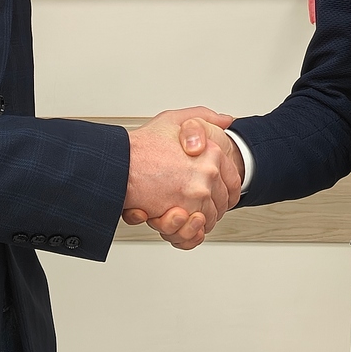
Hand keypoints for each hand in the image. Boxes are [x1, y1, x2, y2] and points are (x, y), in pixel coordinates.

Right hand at [122, 108, 239, 251]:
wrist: (117, 164)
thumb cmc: (143, 144)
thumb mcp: (175, 120)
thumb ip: (204, 118)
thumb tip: (226, 121)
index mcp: (212, 153)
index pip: (233, 181)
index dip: (225, 190)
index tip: (216, 193)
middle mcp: (207, 173)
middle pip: (222, 202)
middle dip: (210, 206)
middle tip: (193, 203)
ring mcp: (196, 194)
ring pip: (208, 218)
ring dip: (197, 221)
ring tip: (181, 211)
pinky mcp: (181, 213)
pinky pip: (195, 232)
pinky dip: (189, 233)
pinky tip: (178, 222)